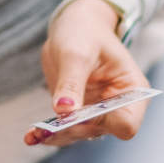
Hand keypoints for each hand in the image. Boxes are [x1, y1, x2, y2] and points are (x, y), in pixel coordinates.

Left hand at [28, 0, 150, 146]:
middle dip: (73, 130)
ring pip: (79, 134)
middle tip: (46, 130)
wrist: (75, 27)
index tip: (77, 112)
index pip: (126, 123)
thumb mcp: (77, 52)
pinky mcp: (77, 113)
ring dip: (57, 135)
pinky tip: (31, 135)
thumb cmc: (85, 32)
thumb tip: (63, 110)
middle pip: (99, 130)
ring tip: (34, 135)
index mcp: (132, 90)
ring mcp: (97, 112)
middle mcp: (117, 106)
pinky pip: (64, 128)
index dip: (102, 122)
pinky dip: (49, 132)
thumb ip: (72, 82)